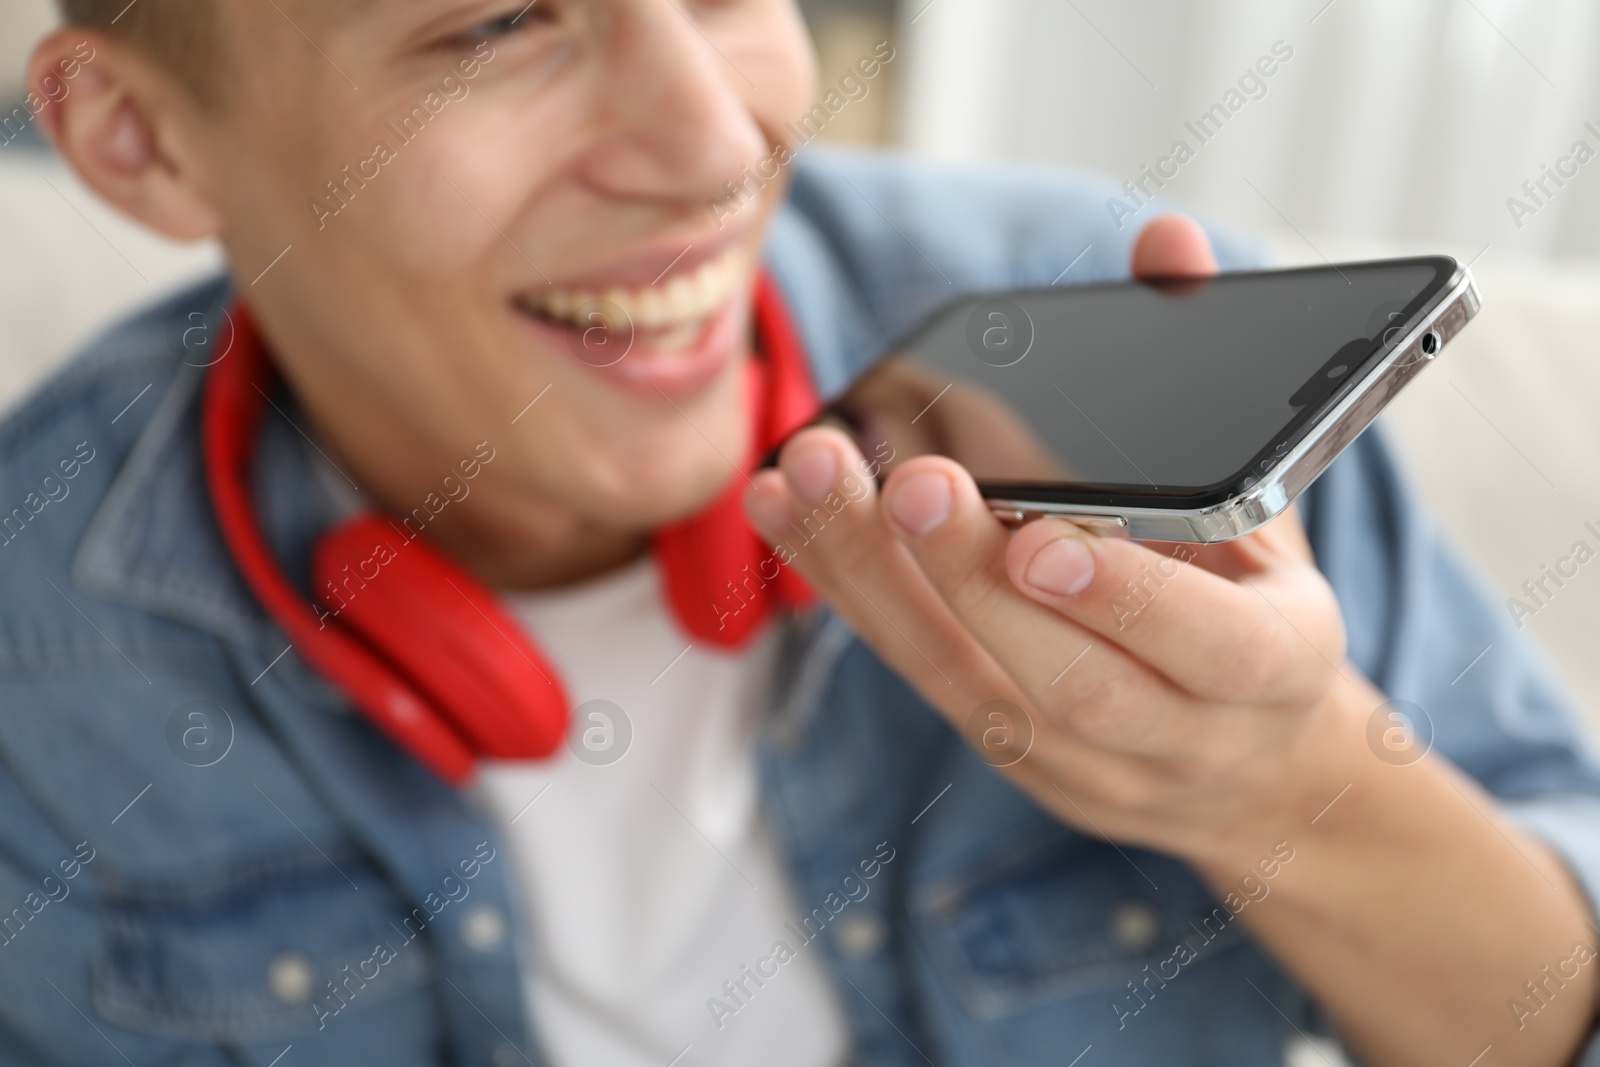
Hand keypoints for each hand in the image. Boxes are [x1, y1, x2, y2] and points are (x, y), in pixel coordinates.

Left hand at [743, 215, 1358, 866]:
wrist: (1246, 770)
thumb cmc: (1257, 614)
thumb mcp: (1274, 512)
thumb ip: (1219, 382)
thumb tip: (1168, 248)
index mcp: (1272, 672)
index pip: (1211, 650)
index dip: (1125, 597)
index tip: (1040, 539)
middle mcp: (1177, 737)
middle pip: (1070, 681)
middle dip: (975, 579)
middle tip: (907, 486)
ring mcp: (1080, 762)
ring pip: (966, 678)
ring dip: (876, 575)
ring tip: (810, 473)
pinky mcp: (1001, 751)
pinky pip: (911, 669)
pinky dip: (842, 584)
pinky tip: (782, 507)